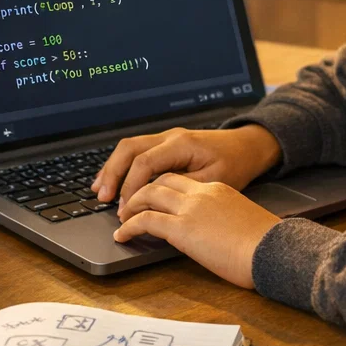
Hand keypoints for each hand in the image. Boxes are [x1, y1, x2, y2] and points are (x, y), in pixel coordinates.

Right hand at [92, 125, 281, 206]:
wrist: (246, 147)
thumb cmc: (234, 164)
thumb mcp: (214, 181)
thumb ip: (185, 189)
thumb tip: (157, 201)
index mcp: (181, 144)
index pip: (145, 163)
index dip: (131, 187)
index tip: (125, 209)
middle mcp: (169, 136)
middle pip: (129, 148)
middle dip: (112, 173)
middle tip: (102, 198)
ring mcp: (166, 138)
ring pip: (129, 147)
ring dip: (112, 168)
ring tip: (99, 191)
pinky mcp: (165, 145)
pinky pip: (137, 151)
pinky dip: (122, 166)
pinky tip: (113, 181)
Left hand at [113, 173, 283, 287]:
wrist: (274, 251)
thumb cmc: (266, 245)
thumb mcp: (241, 222)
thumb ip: (222, 220)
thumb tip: (214, 235)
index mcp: (217, 189)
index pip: (180, 180)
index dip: (160, 187)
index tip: (151, 199)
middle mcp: (201, 193)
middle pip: (160, 181)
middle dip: (139, 191)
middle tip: (128, 205)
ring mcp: (190, 209)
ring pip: (148, 195)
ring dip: (130, 206)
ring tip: (121, 218)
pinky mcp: (182, 228)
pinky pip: (145, 220)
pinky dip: (129, 226)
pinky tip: (122, 235)